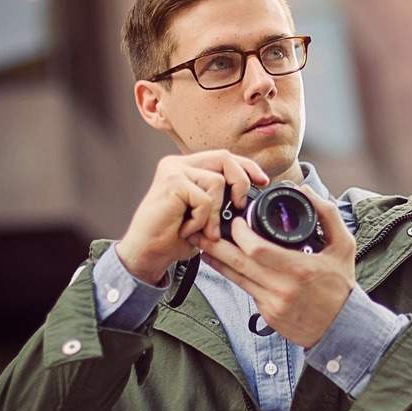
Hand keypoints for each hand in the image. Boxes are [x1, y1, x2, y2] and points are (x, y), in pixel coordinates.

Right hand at [116, 150, 269, 284]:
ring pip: (217, 182)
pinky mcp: (172, 183)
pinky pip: (205, 199)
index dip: (247, 166)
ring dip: (216, 213)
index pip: (224, 157)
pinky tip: (187, 229)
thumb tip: (249, 197)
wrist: (148, 253)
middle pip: (225, 158)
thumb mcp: (206, 215)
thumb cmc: (174, 237)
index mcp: (187, 168)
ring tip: (202, 229)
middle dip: (241, 182)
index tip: (263, 180)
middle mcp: (179, 164)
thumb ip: (221, 200)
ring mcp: (173, 171)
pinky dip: (202, 220)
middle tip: (239, 206)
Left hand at [188, 186, 355, 347]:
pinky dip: (233, 276)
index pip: (257, 249)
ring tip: (203, 246)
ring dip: (218, 261)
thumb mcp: (344, 246)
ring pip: (236, 278)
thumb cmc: (341, 285)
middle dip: (216, 245)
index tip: (236, 221)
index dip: (240, 233)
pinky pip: (246, 291)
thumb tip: (306, 191)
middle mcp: (283, 288)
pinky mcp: (268, 316)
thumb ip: (327, 214)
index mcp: (300, 269)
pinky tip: (224, 264)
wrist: (342, 327)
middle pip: (238, 264)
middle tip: (202, 231)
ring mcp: (273, 304)